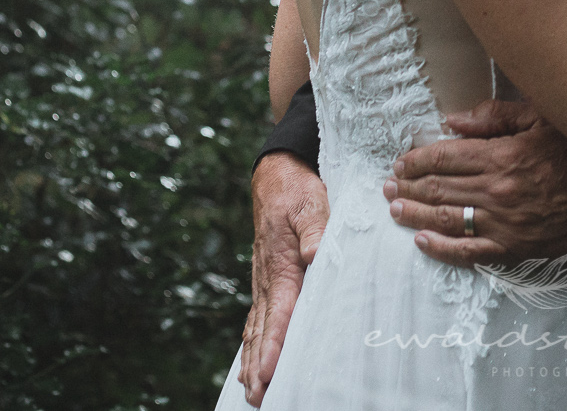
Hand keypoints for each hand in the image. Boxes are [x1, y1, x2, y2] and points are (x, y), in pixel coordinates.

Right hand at [238, 151, 327, 406]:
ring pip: (256, 330)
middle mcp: (268, 280)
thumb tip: (317, 253)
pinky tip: (249, 365)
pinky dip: (251, 345)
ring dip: (253, 362)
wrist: (276, 178)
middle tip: (258, 398)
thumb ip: (316, 229)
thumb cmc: (297, 192)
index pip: (279, 312)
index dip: (275, 344)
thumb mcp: (311, 204)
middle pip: (262, 331)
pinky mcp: (265, 281)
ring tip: (252, 393)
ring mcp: (263, 282)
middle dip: (259, 366)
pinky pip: (256, 320)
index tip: (270, 370)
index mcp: (282, 265)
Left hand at [385, 99, 566, 266]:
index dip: (418, 160)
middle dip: (408, 187)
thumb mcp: (544, 119)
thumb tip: (453, 122)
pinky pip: (469, 253)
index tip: (401, 161)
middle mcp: (497, 192)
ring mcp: (503, 225)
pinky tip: (422, 243)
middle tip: (388, 185)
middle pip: (439, 190)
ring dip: (415, 215)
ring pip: (447, 220)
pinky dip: (442, 249)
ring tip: (394, 209)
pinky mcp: (513, 251)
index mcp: (502, 157)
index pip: (445, 158)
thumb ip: (497, 116)